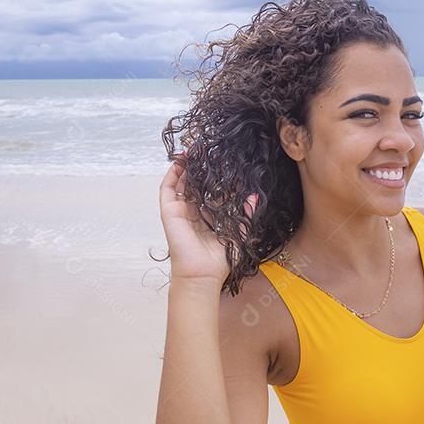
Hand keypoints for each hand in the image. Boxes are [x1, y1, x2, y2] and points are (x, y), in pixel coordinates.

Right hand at [158, 158, 257, 282]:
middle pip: (196, 184)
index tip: (226, 163)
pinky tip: (180, 160)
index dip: (218, 178)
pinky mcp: (169, 211)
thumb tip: (255, 196)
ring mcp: (180, 210)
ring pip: (181, 182)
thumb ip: (247, 214)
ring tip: (194, 149)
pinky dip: (172, 173)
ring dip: (186, 166)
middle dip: (200, 168)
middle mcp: (194, 211)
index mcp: (209, 216)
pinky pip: (167, 188)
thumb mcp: (240, 233)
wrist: (203, 273)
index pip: (213, 192)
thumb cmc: (221, 259)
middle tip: (209, 150)